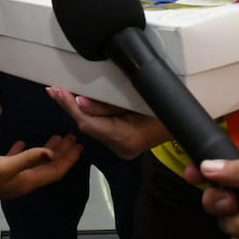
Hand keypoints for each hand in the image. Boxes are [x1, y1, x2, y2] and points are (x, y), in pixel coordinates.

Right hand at [0, 135, 82, 203]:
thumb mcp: (7, 166)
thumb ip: (29, 158)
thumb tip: (52, 153)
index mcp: (28, 182)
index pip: (55, 171)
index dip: (69, 159)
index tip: (80, 145)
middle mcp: (24, 182)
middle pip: (49, 168)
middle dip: (62, 153)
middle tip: (72, 137)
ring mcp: (12, 178)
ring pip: (36, 164)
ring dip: (47, 151)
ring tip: (56, 136)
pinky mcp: (0, 172)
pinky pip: (18, 161)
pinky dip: (25, 152)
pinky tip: (24, 142)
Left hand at [45, 87, 168, 157]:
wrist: (186, 122)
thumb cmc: (167, 107)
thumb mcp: (136, 99)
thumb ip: (107, 104)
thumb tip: (80, 101)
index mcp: (126, 138)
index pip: (90, 123)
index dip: (71, 107)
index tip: (57, 92)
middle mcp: (122, 148)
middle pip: (88, 126)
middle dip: (70, 107)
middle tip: (53, 90)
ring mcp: (122, 149)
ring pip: (93, 128)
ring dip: (77, 110)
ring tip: (60, 93)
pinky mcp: (123, 144)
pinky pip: (101, 128)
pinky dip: (89, 114)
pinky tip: (78, 102)